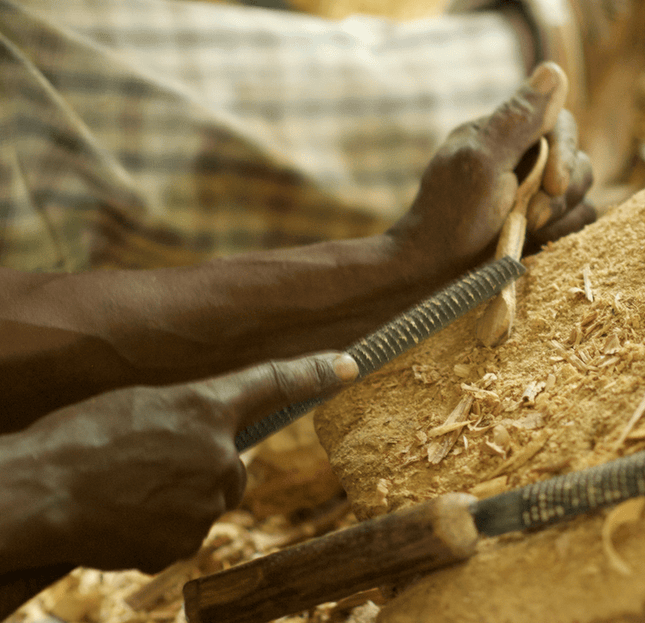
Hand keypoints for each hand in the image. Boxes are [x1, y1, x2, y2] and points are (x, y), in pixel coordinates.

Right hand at [0, 351, 356, 573]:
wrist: (33, 492)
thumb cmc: (75, 438)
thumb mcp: (139, 404)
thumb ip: (186, 415)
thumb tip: (208, 439)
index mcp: (203, 406)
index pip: (271, 383)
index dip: (313, 373)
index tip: (349, 365)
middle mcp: (216, 453)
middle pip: (232, 468)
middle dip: (204, 469)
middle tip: (149, 467)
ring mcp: (204, 501)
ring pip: (206, 503)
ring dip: (177, 501)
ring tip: (125, 490)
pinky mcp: (184, 541)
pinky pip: (182, 535)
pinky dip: (158, 530)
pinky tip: (122, 518)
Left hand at [389, 61, 594, 274]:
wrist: (431, 278)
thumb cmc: (450, 218)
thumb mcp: (482, 161)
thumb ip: (519, 119)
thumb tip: (554, 68)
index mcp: (504, 136)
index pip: (560, 126)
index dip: (566, 153)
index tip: (554, 184)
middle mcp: (523, 162)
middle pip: (579, 162)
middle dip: (560, 193)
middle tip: (532, 218)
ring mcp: (534, 196)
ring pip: (582, 195)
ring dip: (561, 217)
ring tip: (527, 233)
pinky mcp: (542, 229)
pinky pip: (576, 224)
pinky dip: (561, 235)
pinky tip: (534, 245)